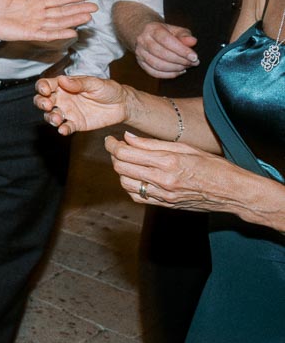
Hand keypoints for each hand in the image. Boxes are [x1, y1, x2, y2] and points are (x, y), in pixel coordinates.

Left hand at [0, 0, 95, 42]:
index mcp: (35, 4)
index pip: (58, 0)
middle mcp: (39, 15)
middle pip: (63, 12)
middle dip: (78, 9)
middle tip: (95, 8)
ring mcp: (36, 25)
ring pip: (59, 22)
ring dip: (73, 20)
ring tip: (88, 17)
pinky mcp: (30, 34)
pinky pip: (48, 34)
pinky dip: (60, 33)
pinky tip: (72, 32)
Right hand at [33, 74, 129, 134]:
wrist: (122, 105)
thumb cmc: (108, 89)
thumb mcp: (95, 83)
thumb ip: (79, 83)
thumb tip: (62, 80)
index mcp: (64, 85)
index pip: (46, 84)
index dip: (42, 87)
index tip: (45, 90)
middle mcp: (62, 99)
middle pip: (42, 100)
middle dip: (41, 103)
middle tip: (47, 105)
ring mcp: (68, 112)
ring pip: (51, 115)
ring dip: (50, 117)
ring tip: (56, 119)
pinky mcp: (76, 124)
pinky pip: (66, 127)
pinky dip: (63, 129)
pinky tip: (64, 129)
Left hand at [106, 132, 246, 212]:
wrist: (232, 192)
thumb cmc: (213, 166)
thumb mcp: (185, 147)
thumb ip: (153, 143)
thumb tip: (128, 137)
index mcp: (168, 161)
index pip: (126, 153)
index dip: (112, 145)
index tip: (111, 139)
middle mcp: (163, 180)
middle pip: (121, 168)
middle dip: (113, 156)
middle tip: (115, 148)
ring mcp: (163, 195)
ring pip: (125, 184)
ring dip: (120, 171)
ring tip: (126, 161)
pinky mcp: (165, 205)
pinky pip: (137, 197)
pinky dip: (130, 186)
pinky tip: (135, 177)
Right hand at [133, 21, 198, 78]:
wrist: (146, 35)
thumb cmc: (164, 32)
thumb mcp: (175, 30)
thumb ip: (185, 35)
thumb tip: (193, 42)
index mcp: (152, 29)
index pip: (166, 40)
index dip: (181, 50)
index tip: (194, 57)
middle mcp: (142, 40)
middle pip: (162, 54)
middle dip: (181, 60)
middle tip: (193, 63)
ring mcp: (139, 53)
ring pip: (158, 65)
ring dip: (175, 68)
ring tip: (186, 66)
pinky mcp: (140, 63)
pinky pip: (154, 73)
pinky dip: (169, 74)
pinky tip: (178, 71)